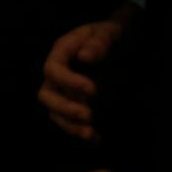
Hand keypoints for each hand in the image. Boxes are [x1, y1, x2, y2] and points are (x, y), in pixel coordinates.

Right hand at [39, 17, 125, 141]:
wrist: (125, 44)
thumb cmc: (115, 35)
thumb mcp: (111, 32)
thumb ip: (100, 41)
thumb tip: (84, 56)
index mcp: (62, 51)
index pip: (53, 68)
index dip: (68, 81)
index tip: (92, 89)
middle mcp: (58, 73)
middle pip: (47, 95)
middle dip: (64, 108)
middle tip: (89, 115)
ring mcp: (65, 91)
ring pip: (55, 112)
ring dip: (70, 125)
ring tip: (91, 134)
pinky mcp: (76, 104)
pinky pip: (70, 122)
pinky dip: (80, 132)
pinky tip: (97, 139)